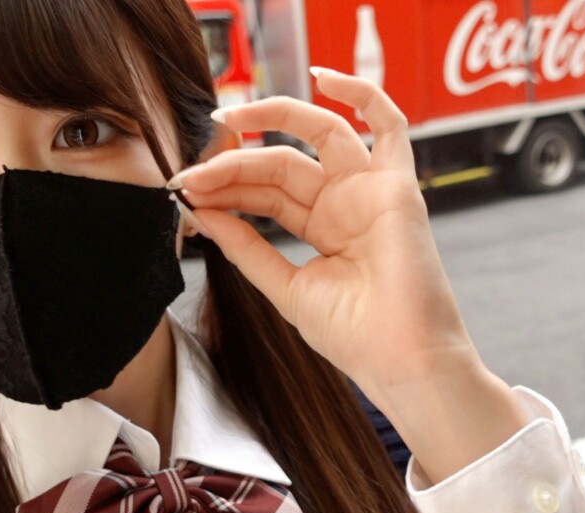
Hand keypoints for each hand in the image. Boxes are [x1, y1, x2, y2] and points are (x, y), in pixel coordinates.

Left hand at [171, 68, 484, 399]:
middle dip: (233, 163)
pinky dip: (362, 93)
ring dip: (272, 118)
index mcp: (322, 228)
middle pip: (281, 163)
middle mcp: (346, 203)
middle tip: (192, 173)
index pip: (266, 192)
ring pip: (317, 135)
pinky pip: (388, 123)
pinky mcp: (396, 185)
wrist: (399, 362)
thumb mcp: (284, 286)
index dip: (225, 186)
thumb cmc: (354, 336)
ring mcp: (371, 190)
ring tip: (226, 121)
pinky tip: (322, 77)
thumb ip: (246, 247)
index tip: (184, 191)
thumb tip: (200, 211)